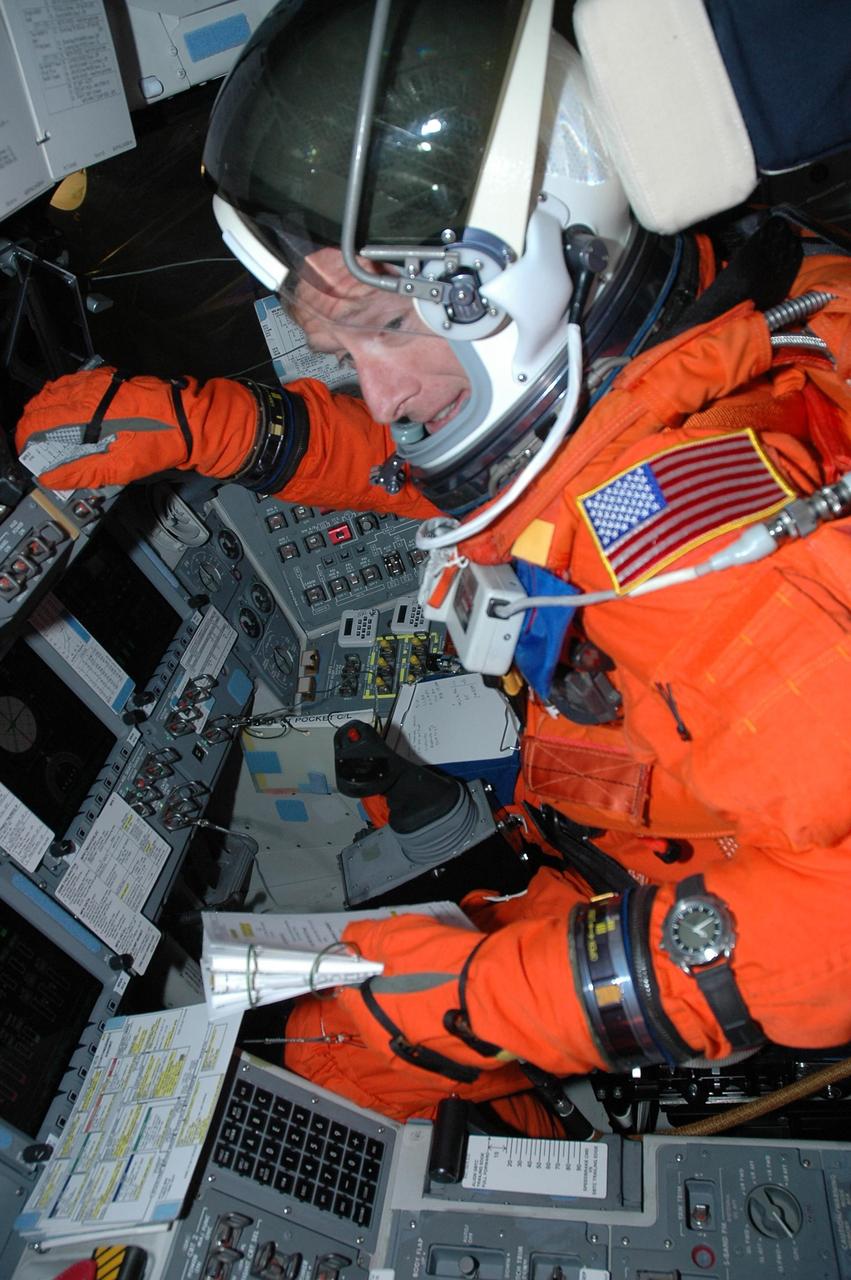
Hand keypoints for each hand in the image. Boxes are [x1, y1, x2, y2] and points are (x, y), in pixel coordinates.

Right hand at [14, 366, 259, 490]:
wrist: (191, 420)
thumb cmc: (160, 442)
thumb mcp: (121, 467)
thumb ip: (83, 472)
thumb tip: (51, 479)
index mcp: (86, 413)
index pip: (38, 422)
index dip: (26, 440)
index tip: (26, 454)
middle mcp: (87, 392)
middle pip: (41, 405)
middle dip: (31, 426)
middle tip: (32, 446)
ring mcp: (98, 383)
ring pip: (55, 392)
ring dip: (44, 411)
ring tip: (44, 432)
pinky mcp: (109, 380)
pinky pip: (74, 384)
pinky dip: (62, 398)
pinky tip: (67, 413)